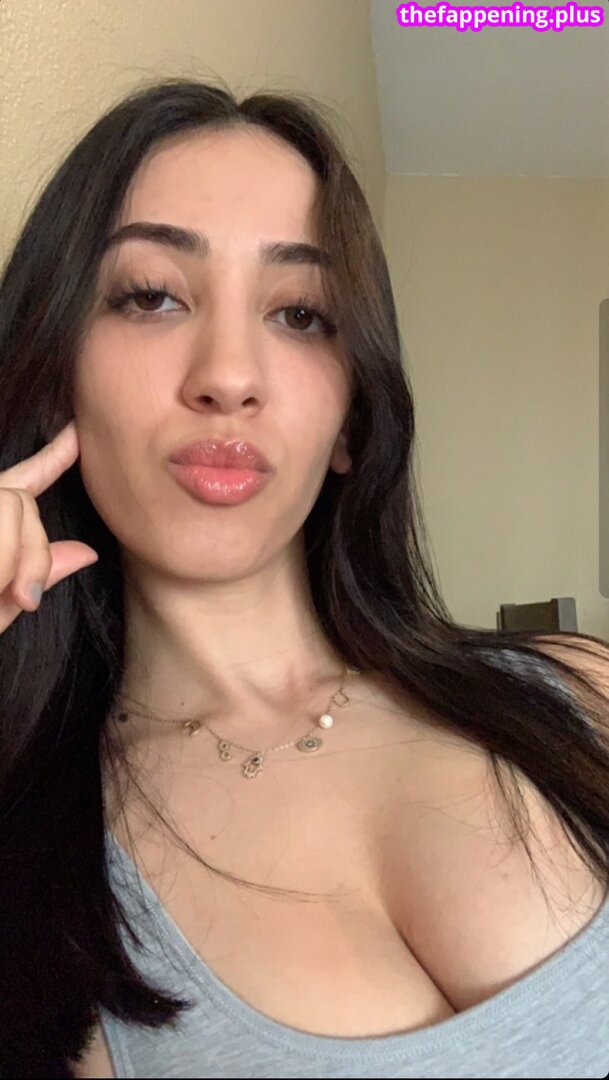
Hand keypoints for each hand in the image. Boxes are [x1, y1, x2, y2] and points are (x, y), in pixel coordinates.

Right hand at [0, 420, 97, 631]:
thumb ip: (34, 576)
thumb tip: (88, 552)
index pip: (22, 485)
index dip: (53, 457)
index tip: (78, 431)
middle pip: (20, 502)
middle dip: (35, 552)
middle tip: (25, 601)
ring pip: (8, 505)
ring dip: (11, 559)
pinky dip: (1, 563)